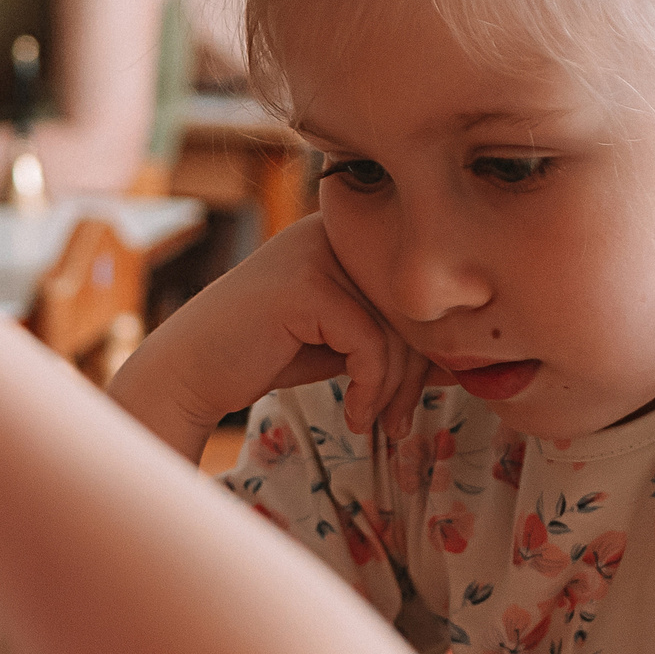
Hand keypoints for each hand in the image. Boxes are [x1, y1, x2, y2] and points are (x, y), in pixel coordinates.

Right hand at [112, 214, 430, 453]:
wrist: (188, 371)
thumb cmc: (264, 355)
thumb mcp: (341, 340)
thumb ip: (390, 335)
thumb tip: (466, 354)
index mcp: (343, 232)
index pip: (412, 289)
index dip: (425, 347)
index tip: (414, 398)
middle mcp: (331, 231)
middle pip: (410, 305)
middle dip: (413, 374)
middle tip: (400, 422)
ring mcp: (315, 253)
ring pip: (395, 328)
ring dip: (392, 390)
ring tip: (374, 422)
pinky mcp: (304, 286)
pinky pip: (370, 344)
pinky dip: (371, 389)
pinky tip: (355, 415)